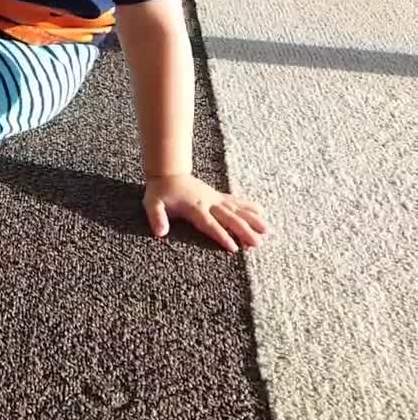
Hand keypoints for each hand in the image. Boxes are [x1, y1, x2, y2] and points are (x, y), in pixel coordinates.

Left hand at [144, 174, 271, 251]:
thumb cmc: (159, 191)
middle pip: (229, 218)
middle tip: (258, 243)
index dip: (222, 235)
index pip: (210, 224)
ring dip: (253, 220)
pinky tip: (262, 212)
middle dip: (245, 231)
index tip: (234, 248)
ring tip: (268, 230)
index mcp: (194, 208)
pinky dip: (249, 206)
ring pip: (238, 210)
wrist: (167, 172)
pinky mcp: (218, 195)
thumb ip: (156, 217)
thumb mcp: (151, 203)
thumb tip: (160, 233)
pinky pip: (236, 201)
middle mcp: (208, 203)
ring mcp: (215, 198)